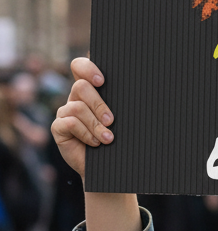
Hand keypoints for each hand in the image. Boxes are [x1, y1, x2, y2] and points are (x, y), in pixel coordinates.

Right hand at [50, 58, 113, 179]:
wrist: (110, 164)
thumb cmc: (121, 137)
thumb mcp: (125, 117)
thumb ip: (125, 101)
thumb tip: (145, 89)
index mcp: (93, 89)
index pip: (81, 66)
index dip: (88, 68)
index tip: (102, 81)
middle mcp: (77, 98)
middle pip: (81, 86)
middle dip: (98, 104)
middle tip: (111, 120)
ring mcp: (66, 112)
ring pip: (77, 107)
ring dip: (95, 125)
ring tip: (108, 138)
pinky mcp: (58, 127)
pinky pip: (68, 123)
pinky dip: (86, 134)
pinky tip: (95, 143)